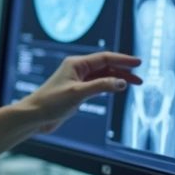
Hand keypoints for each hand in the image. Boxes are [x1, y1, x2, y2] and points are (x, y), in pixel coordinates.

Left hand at [19, 52, 141, 133]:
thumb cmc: (51, 102)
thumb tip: (122, 82)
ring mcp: (77, 80)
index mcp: (76, 64)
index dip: (122, 60)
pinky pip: (97, 85)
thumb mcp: (78, 93)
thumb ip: (101, 86)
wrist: (35, 116)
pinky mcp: (77, 92)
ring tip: (133, 84)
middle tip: (139, 78)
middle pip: (105, 66)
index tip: (138, 62)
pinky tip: (117, 89)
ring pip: (102, 76)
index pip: (104, 58)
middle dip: (123, 71)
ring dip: (117, 79)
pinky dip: (108, 86)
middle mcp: (77, 70)